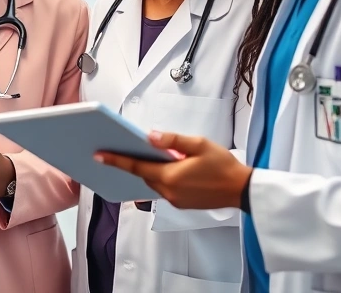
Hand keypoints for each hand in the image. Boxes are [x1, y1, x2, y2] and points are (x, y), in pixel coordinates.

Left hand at [96, 131, 251, 210]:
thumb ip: (172, 140)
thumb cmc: (224, 166)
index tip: (99, 155)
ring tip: (142, 156)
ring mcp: (175, 200)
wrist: (242, 189)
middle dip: (132, 163)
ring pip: (153, 183)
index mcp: (170, 176)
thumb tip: (150, 136)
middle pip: (143, 175)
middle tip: (118, 148)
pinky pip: (163, 189)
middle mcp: (169, 191)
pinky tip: (164, 167)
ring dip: (148, 171)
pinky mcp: (181, 203)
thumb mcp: (199, 144)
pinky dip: (160, 178)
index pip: (136, 167)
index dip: (115, 160)